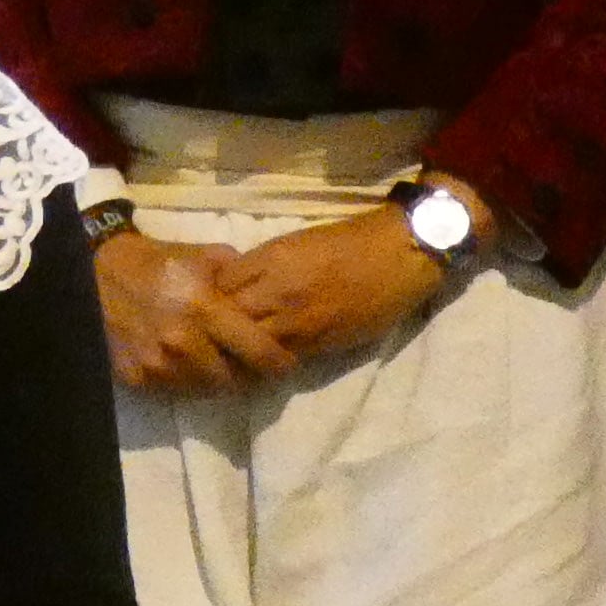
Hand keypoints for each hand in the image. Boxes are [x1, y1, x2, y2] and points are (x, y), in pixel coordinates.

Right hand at [94, 228, 294, 394]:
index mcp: (204, 309)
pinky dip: (187, 381)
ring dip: (217, 380)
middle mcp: (182, 343)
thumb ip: (242, 277)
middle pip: (234, 380)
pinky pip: (175, 390)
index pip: (258, 352)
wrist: (99, 272)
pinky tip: (188, 363)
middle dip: (248, 375)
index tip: (285, 363)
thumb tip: (270, 295)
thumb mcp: (207, 256)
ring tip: (220, 364)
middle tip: (251, 366)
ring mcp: (157, 364)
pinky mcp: (137, 378)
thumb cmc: (160, 261)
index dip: (278, 363)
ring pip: (205, 390)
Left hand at [211, 206, 448, 374]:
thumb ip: (264, 265)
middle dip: (216, 328)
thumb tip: (235, 286)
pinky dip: (266, 362)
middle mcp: (276, 290)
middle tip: (213, 336)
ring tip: (233, 355)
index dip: (210, 297)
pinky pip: (279, 358)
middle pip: (226, 318)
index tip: (207, 305)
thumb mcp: (297, 243)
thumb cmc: (350, 243)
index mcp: (270, 258)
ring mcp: (296, 320)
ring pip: (248, 343)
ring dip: (238, 351)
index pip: (219, 285)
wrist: (397, 256)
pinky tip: (261, 363)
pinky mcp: (317, 343)